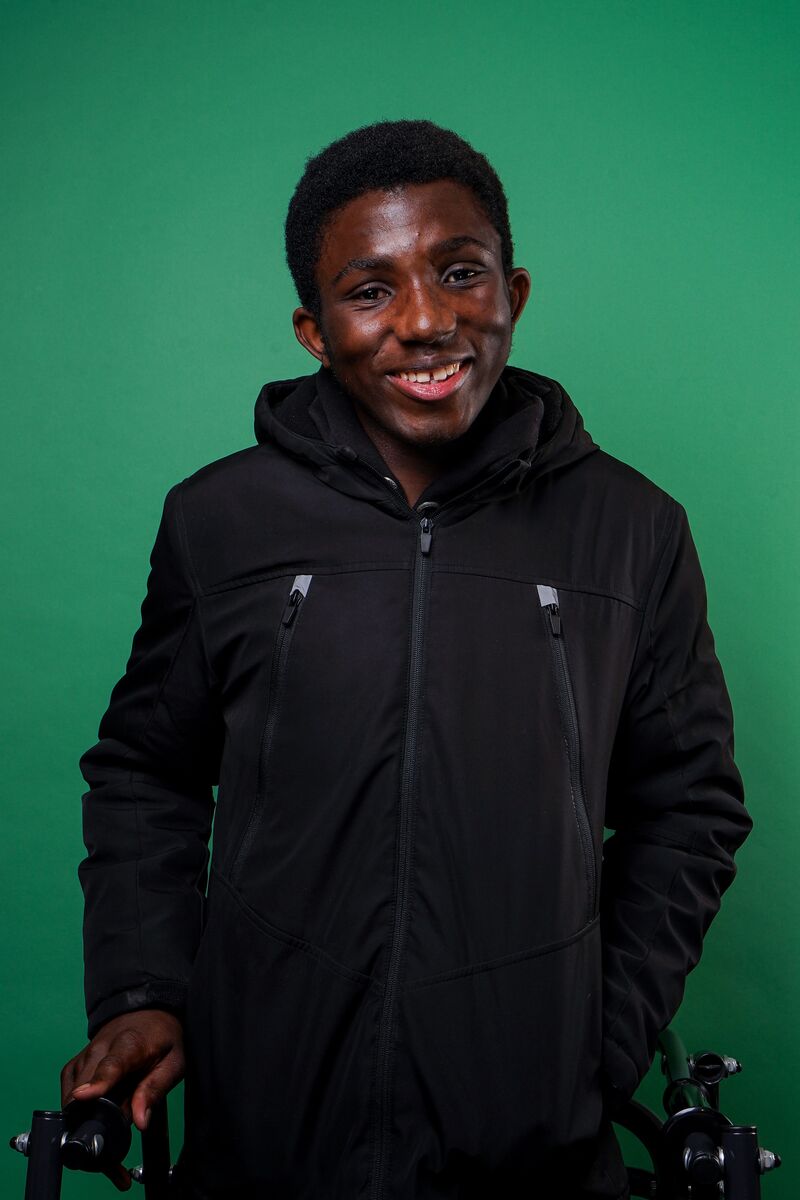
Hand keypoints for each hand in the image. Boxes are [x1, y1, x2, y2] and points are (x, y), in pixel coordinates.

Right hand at [60, 1009, 184, 1132]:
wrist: (147, 1013)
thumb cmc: (162, 1039)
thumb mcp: (172, 1063)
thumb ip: (155, 1091)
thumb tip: (140, 1121)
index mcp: (131, 1044)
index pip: (111, 1065)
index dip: (97, 1082)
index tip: (83, 1097)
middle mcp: (102, 1046)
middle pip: (86, 1084)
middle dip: (95, 1111)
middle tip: (118, 1118)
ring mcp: (85, 1053)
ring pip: (73, 1090)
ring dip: (85, 1108)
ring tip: (110, 1106)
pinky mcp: (76, 1060)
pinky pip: (68, 1087)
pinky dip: (76, 1102)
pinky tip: (93, 1103)